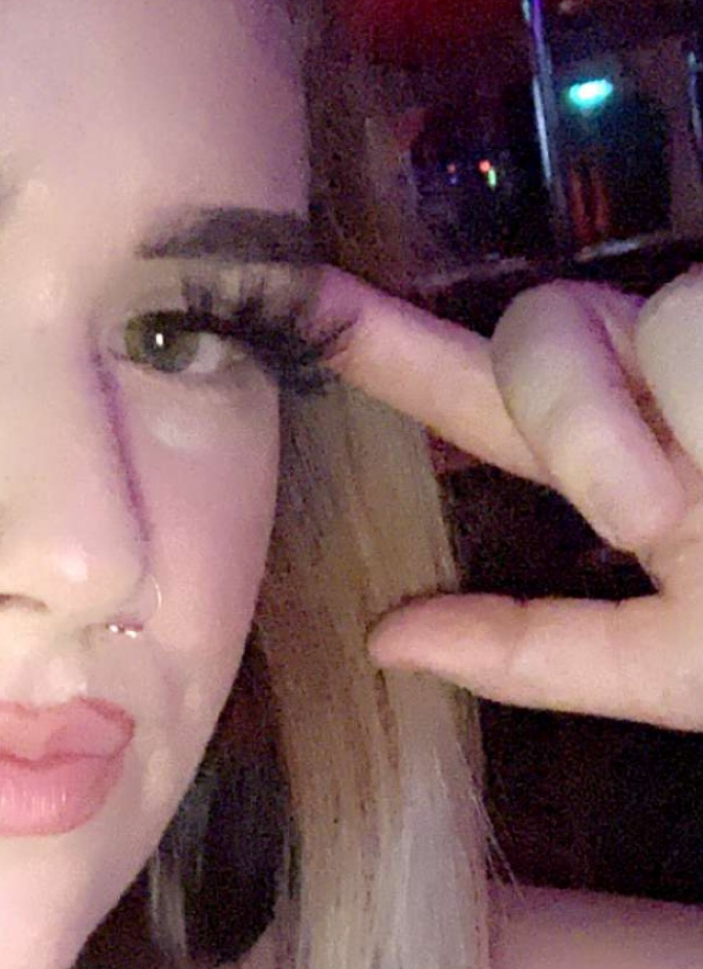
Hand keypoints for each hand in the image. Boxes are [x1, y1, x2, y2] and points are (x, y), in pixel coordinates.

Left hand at [318, 263, 702, 729]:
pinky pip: (691, 319)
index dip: (390, 351)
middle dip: (576, 418)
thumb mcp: (679, 668)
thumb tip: (389, 642)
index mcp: (617, 461)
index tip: (303, 300)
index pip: (479, 401)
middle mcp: (655, 378)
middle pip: (539, 333)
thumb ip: (542, 655)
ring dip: (670, 423)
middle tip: (653, 518)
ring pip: (635, 320)